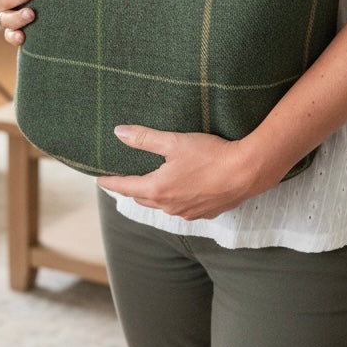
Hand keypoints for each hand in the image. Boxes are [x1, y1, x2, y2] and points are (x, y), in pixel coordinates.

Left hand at [97, 126, 266, 220]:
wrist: (247, 172)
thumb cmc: (210, 155)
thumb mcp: (174, 142)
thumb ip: (144, 138)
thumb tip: (118, 133)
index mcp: (158, 189)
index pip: (126, 187)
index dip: (111, 182)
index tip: (99, 180)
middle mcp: (170, 206)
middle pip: (143, 198)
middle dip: (132, 189)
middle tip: (125, 179)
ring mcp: (188, 213)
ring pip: (164, 205)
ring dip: (155, 195)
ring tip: (153, 183)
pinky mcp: (205, 213)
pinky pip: (183, 208)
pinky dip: (176, 199)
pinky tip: (183, 189)